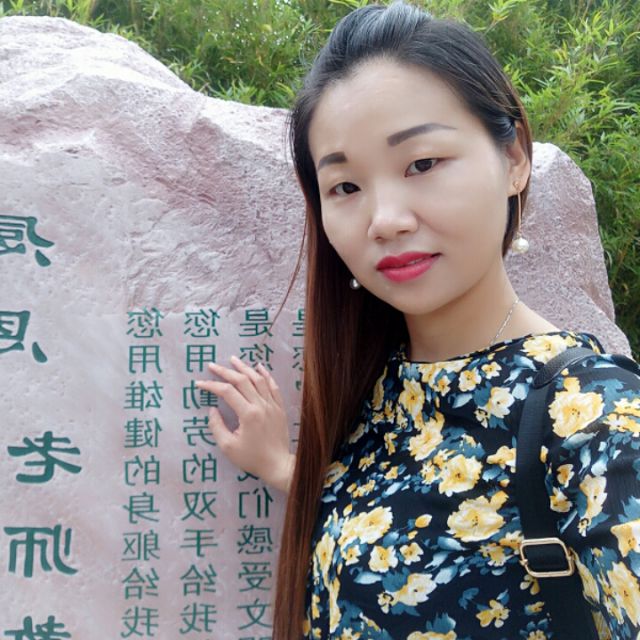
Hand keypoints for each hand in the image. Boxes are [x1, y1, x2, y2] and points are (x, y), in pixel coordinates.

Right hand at [195, 356, 293, 492]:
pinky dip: (266, 375)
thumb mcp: (228, 447)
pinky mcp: (279, 408)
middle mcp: (261, 405)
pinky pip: (273, 386)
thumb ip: (217, 426)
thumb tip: (212, 409)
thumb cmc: (251, 458)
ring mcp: (272, 405)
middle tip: (213, 365)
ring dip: (245, 368)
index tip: (199, 383)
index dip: (211, 385)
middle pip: (242, 381)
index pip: (227, 392)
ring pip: (258, 380)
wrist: (277, 465)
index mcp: (248, 414)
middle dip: (225, 371)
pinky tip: (259, 367)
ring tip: (233, 360)